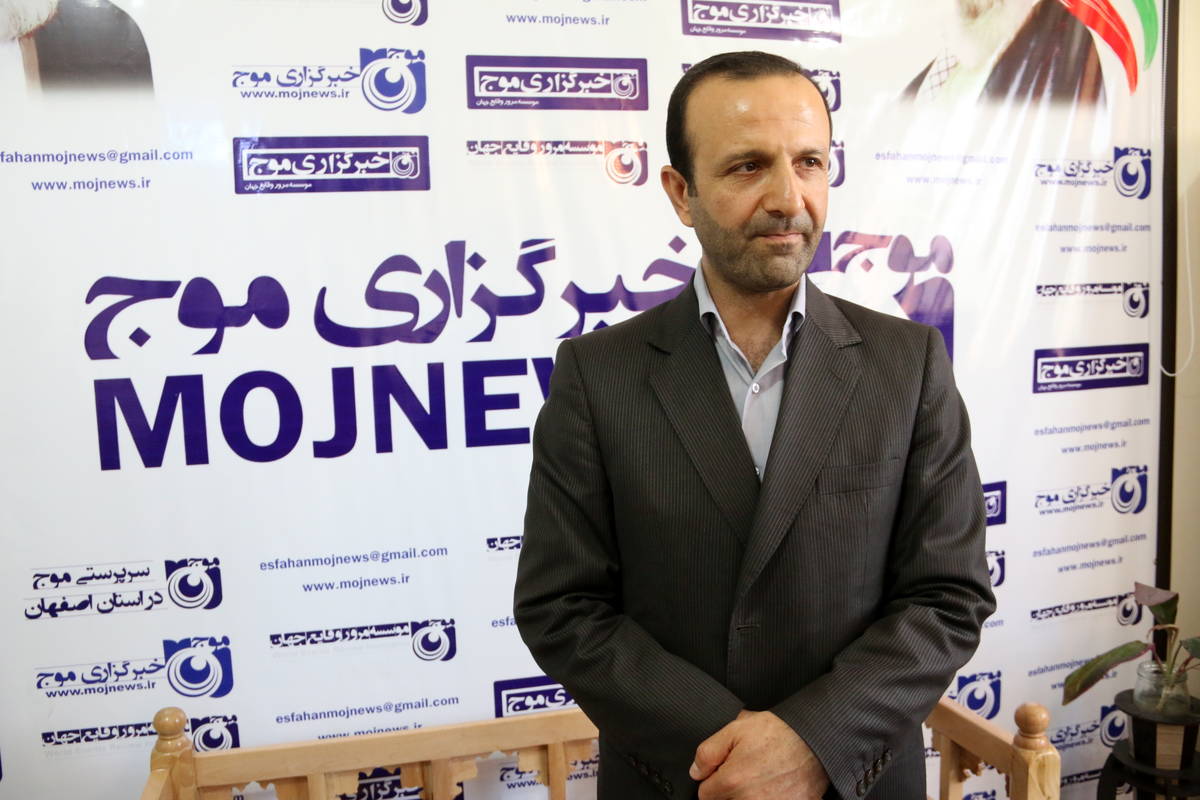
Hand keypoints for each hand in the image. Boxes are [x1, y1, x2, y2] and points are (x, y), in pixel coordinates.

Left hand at [689, 710, 829, 798]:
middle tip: (746, 773)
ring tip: (761, 779)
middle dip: (731, 790)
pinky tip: (775, 787)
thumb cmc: (777, 733)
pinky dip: (770, 798)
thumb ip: (709, 752)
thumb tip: (696, 772)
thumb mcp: (736, 729)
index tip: (725, 772)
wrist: (814, 740)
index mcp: (732, 781)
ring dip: (748, 796)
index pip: (706, 795)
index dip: (713, 781)